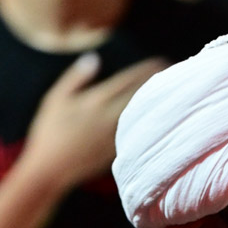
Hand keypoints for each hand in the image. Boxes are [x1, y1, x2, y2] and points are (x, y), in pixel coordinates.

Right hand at [23, 54, 163, 193]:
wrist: (51, 168)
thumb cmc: (50, 131)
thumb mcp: (56, 98)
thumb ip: (76, 77)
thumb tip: (95, 58)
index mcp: (94, 102)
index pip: (126, 81)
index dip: (145, 71)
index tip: (160, 62)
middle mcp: (108, 118)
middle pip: (140, 97)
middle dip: (157, 85)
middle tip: (176, 74)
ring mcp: (115, 137)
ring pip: (142, 117)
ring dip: (158, 105)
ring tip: (174, 95)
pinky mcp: (117, 153)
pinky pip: (138, 135)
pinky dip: (150, 125)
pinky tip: (161, 120)